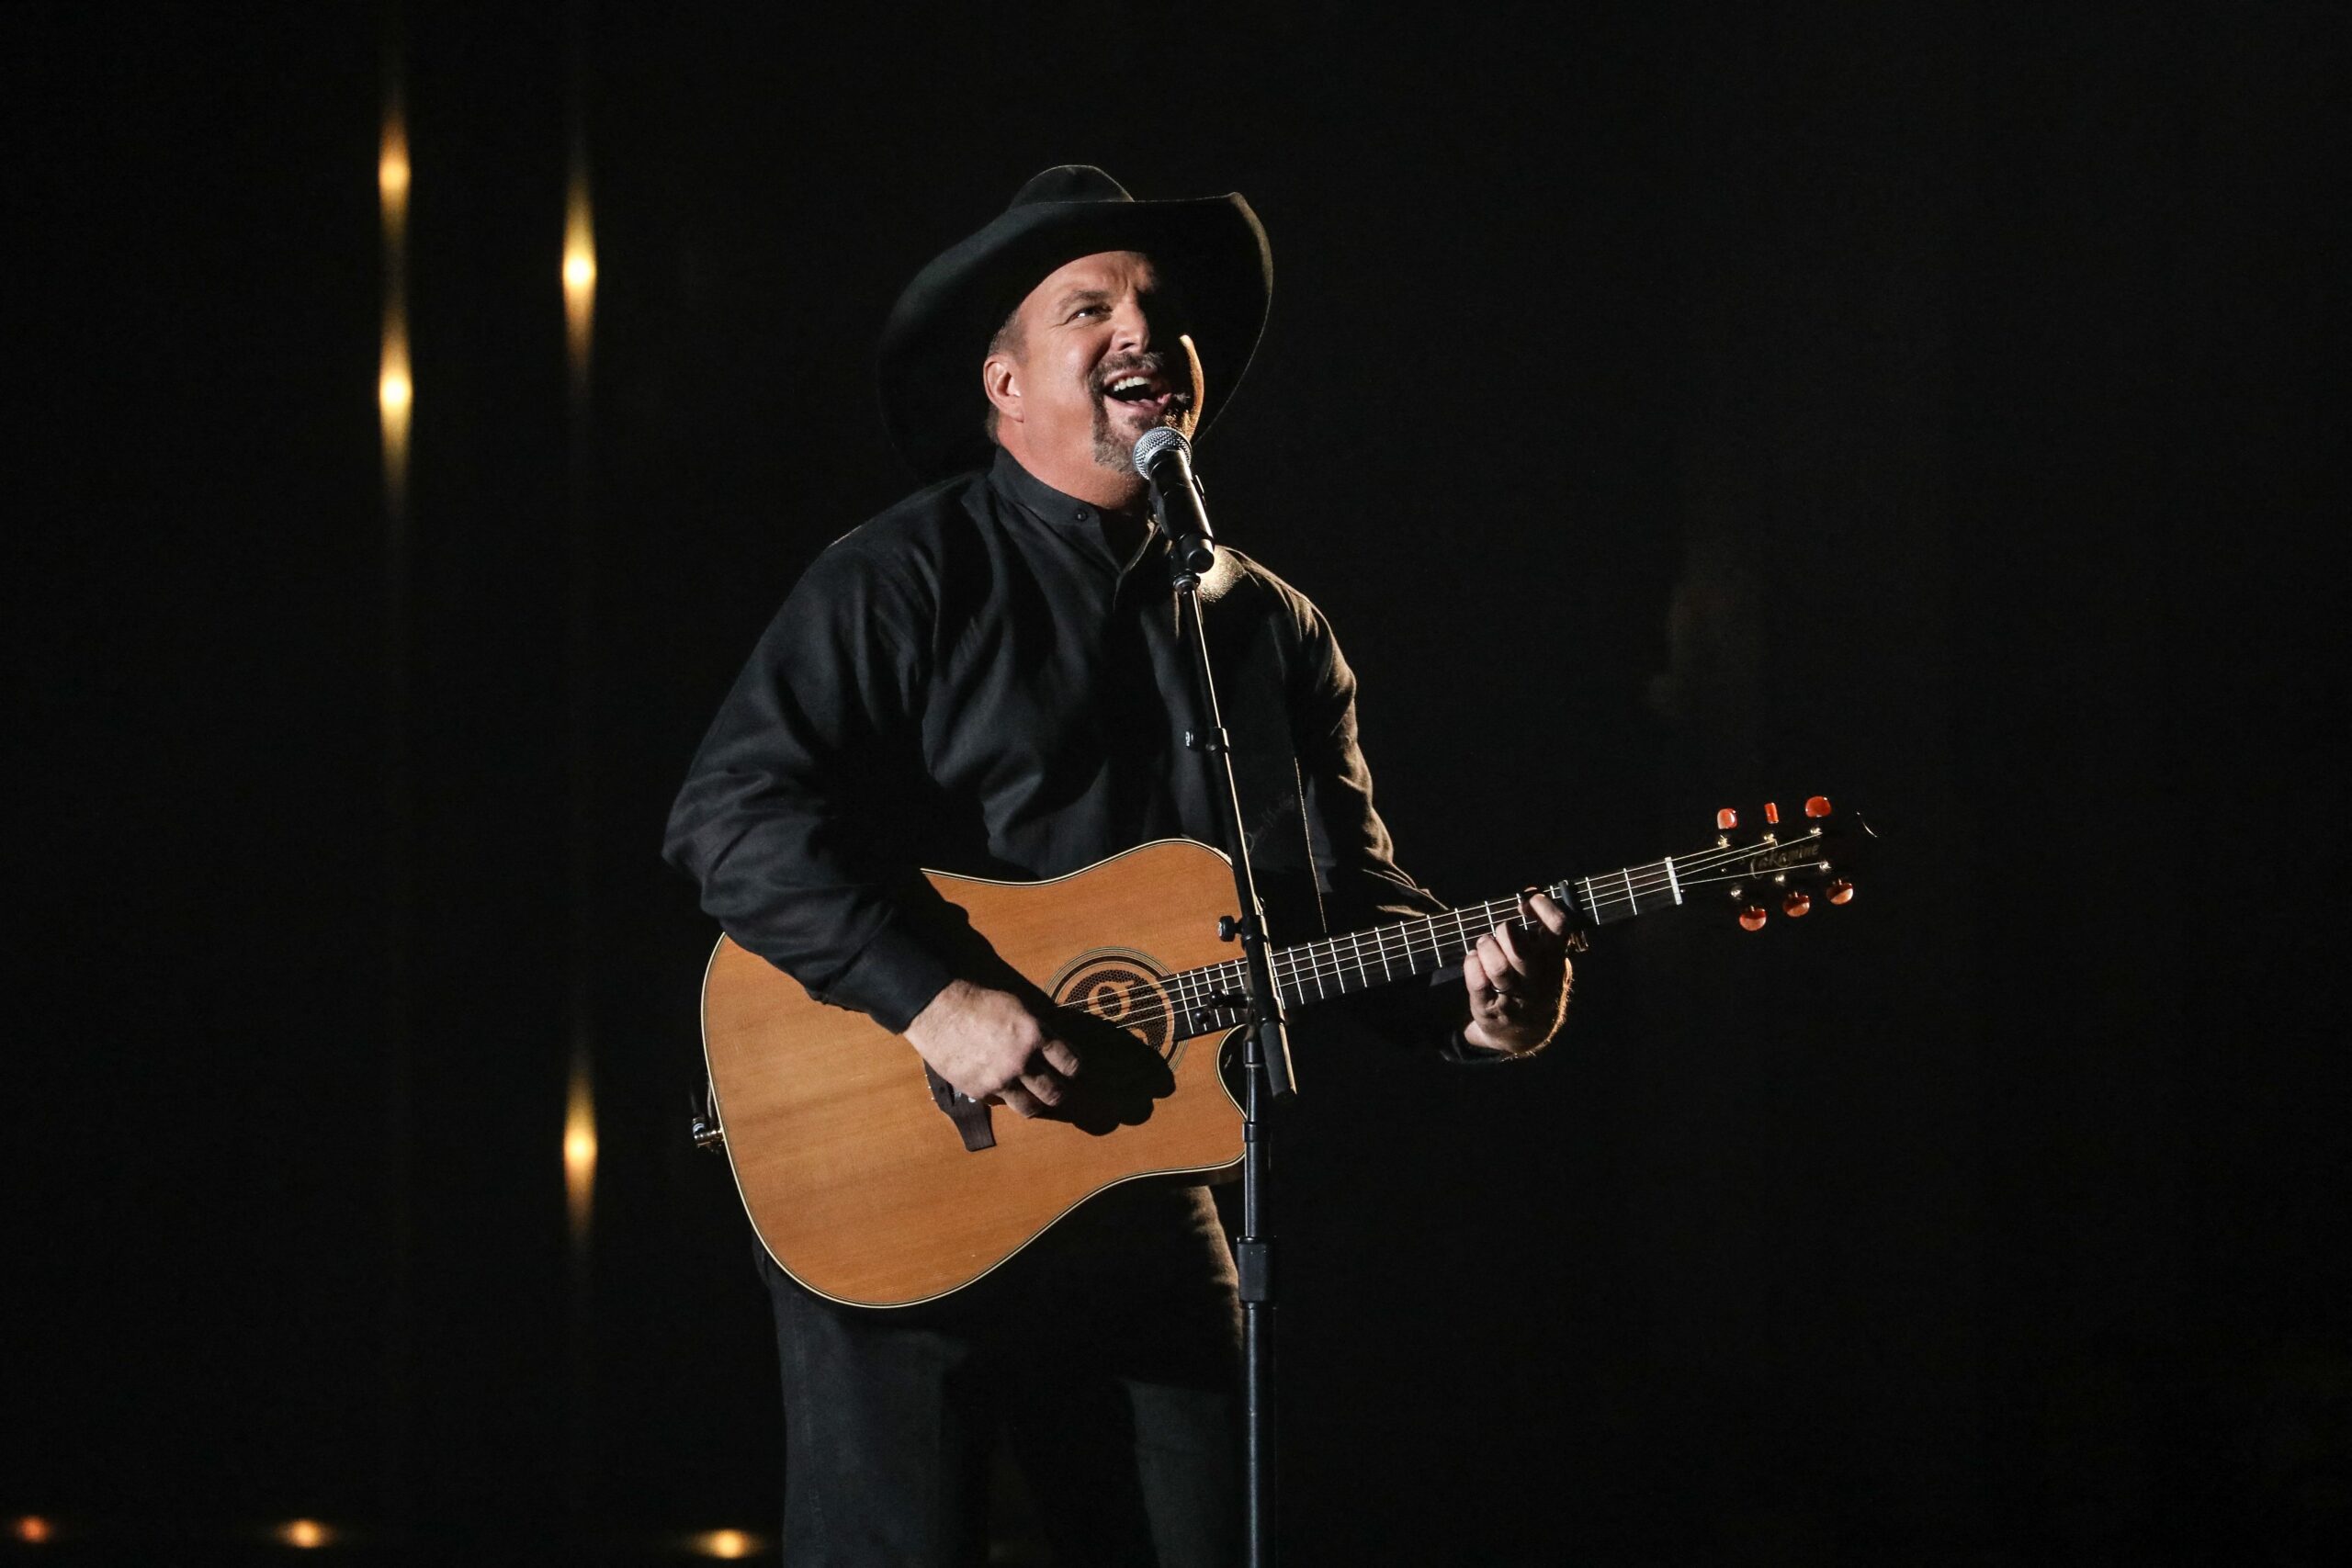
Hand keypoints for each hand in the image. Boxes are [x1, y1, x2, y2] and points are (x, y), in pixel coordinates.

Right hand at [904, 979, 1080, 1117]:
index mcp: (1035, 1035)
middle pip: (1055, 1092)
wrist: (940, 1011)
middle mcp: (1022, 1061)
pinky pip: (1002, 1102)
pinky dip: (1006, 1097)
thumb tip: (1051, 1049)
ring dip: (1037, 1104)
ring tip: (1036, 1100)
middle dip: (1060, 1093)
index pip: (1070, 1064)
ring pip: (1031, 1107)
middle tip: (1058, 1090)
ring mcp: (1001, 1079)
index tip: (1072, 1070)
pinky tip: (1004, 1088)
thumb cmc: (979, 1003)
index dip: (1074, 1069)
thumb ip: (1037, 1031)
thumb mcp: (1018, 1008)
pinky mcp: (980, 1091)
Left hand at [1460, 892, 1572, 1054]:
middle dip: (1505, 932)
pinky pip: (1477, 982)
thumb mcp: (1547, 957)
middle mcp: (1537, 981)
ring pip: (1498, 967)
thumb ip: (1541, 927)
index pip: (1559, 928)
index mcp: (1555, 961)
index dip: (1543, 908)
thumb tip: (1531, 890)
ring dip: (1486, 947)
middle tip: (1501, 931)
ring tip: (1485, 943)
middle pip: (1521, 949)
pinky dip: (1471, 963)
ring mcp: (1514, 998)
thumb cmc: (1534, 981)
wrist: (1525, 1034)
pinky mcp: (1490, 1010)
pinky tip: (1473, 960)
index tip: (1528, 903)